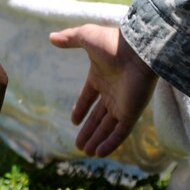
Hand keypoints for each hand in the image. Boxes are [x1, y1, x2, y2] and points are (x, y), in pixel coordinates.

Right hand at [50, 24, 156, 156]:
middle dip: (89, 131)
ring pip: (108, 127)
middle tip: (79, 145)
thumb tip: (51, 38)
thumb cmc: (113, 42)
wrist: (138, 50)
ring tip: (85, 152)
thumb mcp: (86, 36)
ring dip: (97, 140)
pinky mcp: (131, 113)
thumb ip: (69, 38)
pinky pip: (120, 132)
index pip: (89, 96)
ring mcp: (122, 104)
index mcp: (101, 77)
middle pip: (98, 117)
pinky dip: (110, 143)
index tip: (74, 120)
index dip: (81, 108)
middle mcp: (112, 93)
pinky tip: (99, 153)